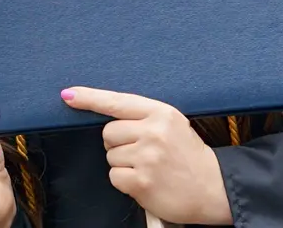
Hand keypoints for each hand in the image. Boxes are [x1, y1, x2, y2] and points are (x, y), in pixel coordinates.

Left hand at [61, 88, 231, 225]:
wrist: (214, 188)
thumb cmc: (188, 156)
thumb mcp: (172, 124)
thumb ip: (143, 117)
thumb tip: (106, 115)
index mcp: (161, 113)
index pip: (117, 102)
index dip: (90, 98)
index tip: (68, 95)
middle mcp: (153, 132)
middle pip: (108, 133)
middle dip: (117, 144)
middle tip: (142, 152)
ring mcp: (147, 157)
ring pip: (110, 156)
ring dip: (123, 165)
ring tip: (148, 168)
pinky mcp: (142, 181)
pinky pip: (114, 177)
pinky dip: (125, 182)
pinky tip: (145, 182)